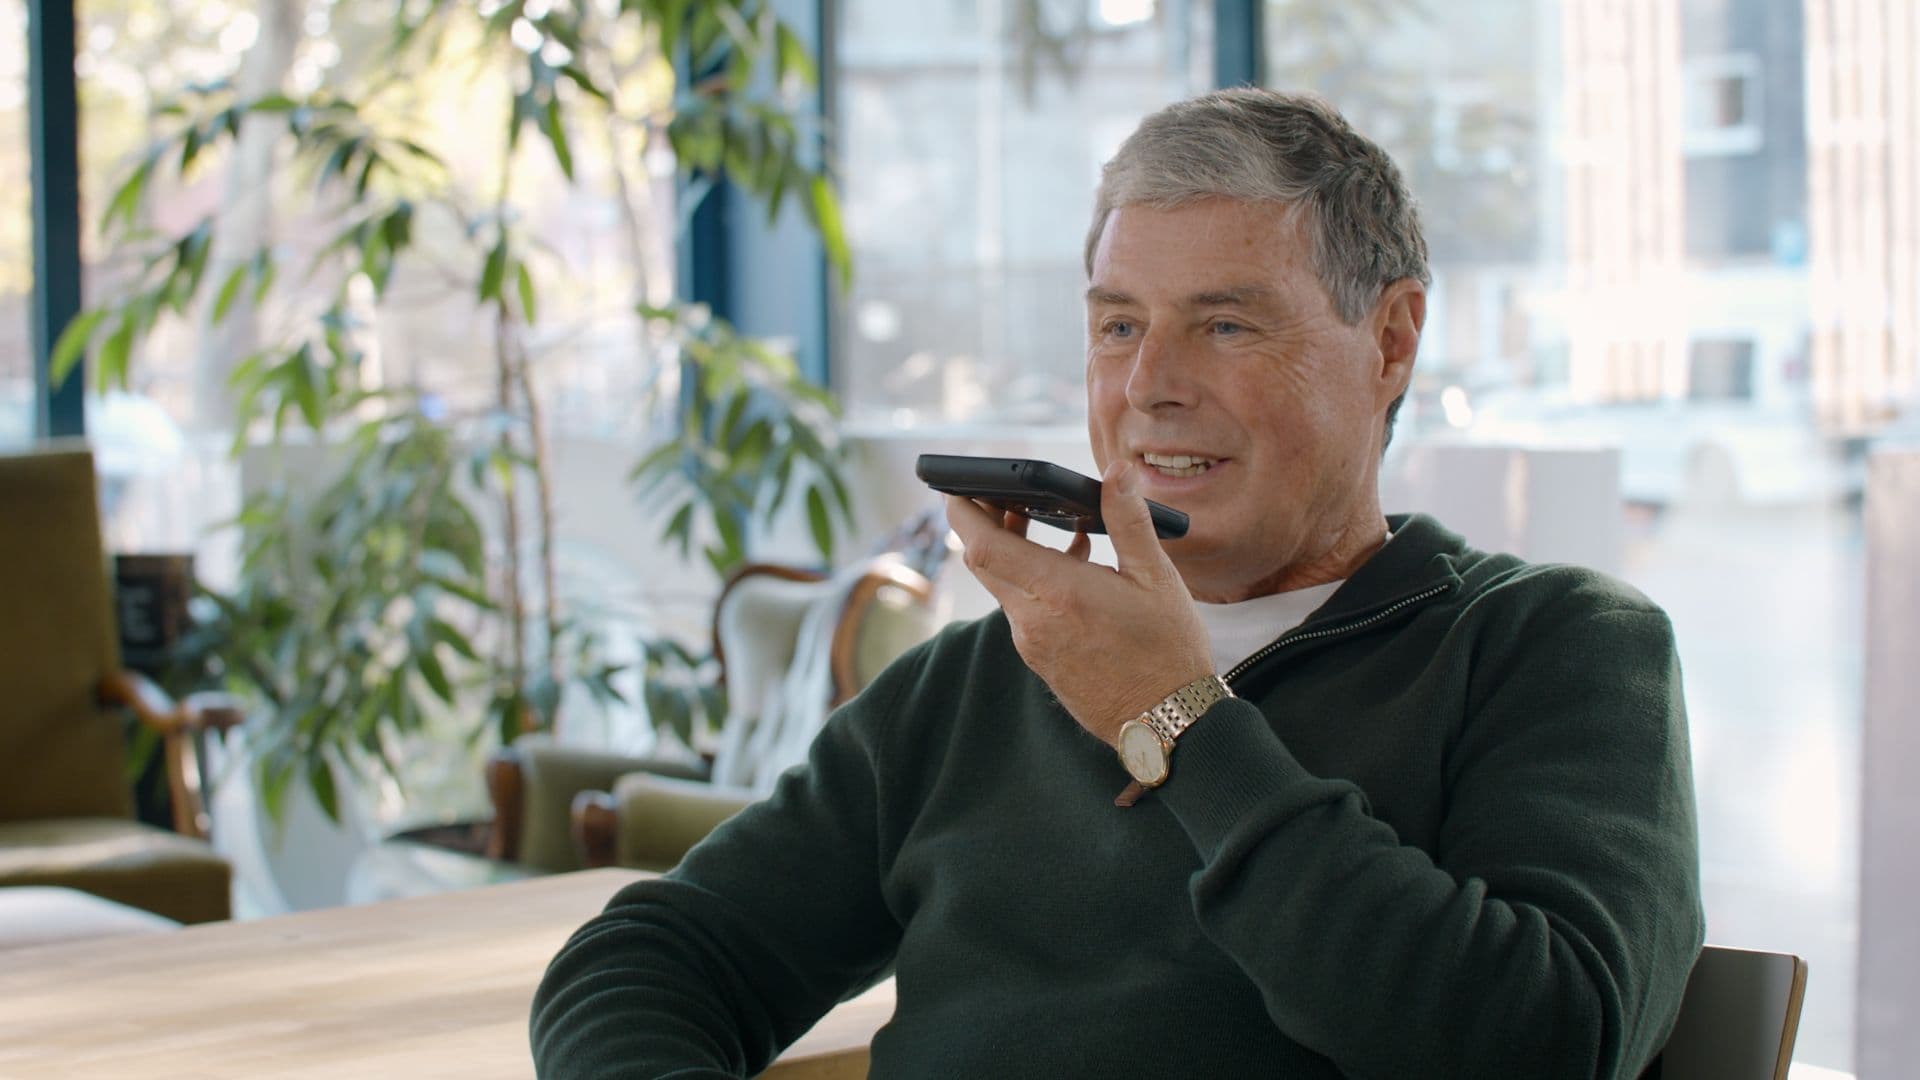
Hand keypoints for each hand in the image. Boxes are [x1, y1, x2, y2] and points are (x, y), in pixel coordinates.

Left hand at [944, 460, 1213, 745]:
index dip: (963, 513)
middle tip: (1001, 494)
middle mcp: (1033, 622)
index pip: (984, 547)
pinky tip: (1071, 568)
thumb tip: (1116, 473)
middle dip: (985, 525)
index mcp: (1059, 595)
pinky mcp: (1039, 661)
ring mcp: (1032, 645)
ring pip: (1004, 587)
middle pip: (984, 563)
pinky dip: (1033, 582)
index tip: (956, 486)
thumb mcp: (1157, 579)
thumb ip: (1129, 521)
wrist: (1167, 723)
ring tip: (1047, 525)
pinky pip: (1022, 610)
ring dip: (1014, 553)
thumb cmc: (1168, 652)